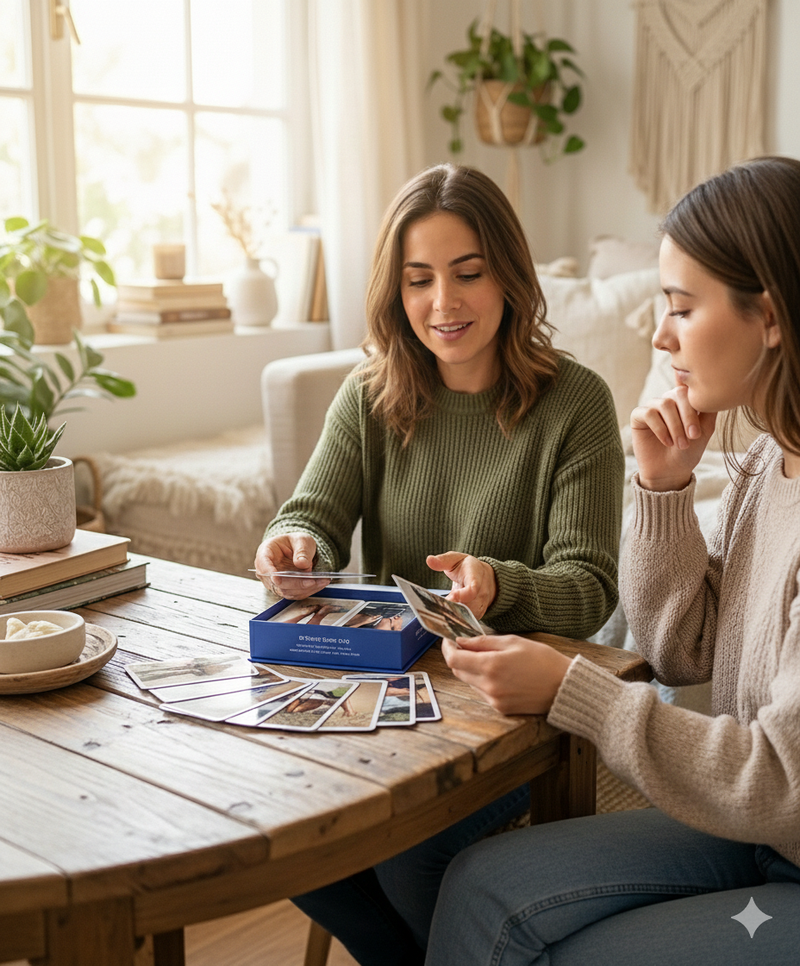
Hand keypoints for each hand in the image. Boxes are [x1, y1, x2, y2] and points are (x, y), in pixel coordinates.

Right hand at [253, 533, 329, 598]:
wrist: (297, 549)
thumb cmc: (295, 542)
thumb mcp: (301, 540)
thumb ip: (301, 551)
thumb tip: (301, 564)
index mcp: (265, 553)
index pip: (263, 565)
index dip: (269, 573)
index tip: (277, 579)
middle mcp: (266, 571)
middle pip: (277, 583)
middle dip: (296, 583)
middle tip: (312, 581)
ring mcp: (274, 582)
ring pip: (287, 591)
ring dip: (304, 589)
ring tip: (322, 581)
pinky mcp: (285, 589)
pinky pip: (295, 594)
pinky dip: (308, 591)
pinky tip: (320, 584)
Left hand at [426, 552, 496, 619]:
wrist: (486, 577)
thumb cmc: (467, 567)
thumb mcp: (455, 559)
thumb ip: (443, 560)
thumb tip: (429, 560)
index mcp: (476, 577)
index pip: (473, 589)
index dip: (462, 595)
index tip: (451, 597)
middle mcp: (481, 594)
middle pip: (469, 607)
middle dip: (453, 609)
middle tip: (438, 608)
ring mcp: (480, 606)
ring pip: (467, 616)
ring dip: (453, 616)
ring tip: (439, 613)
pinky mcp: (477, 615)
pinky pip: (467, 621)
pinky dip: (455, 621)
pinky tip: (444, 619)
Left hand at [441, 634, 571, 714]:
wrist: (564, 687)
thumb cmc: (543, 660)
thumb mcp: (513, 642)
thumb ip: (483, 642)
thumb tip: (461, 641)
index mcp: (491, 666)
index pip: (454, 660)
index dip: (448, 648)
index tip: (449, 640)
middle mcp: (489, 686)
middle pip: (459, 672)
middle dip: (459, 657)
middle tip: (466, 646)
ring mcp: (494, 700)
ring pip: (470, 682)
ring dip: (471, 669)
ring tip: (487, 658)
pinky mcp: (501, 708)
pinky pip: (482, 692)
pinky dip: (483, 681)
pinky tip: (499, 672)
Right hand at [630, 386, 716, 491]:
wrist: (671, 472)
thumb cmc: (689, 451)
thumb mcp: (705, 429)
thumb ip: (709, 409)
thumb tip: (712, 390)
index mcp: (684, 400)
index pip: (691, 388)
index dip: (698, 404)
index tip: (700, 430)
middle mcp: (668, 400)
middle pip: (678, 394)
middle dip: (688, 416)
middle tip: (694, 436)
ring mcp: (652, 407)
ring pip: (664, 404)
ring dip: (675, 426)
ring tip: (681, 445)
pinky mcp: (638, 416)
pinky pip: (649, 414)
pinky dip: (660, 429)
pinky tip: (667, 442)